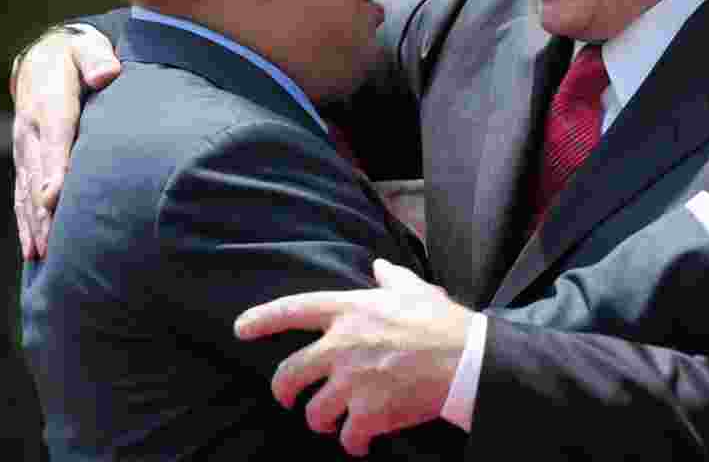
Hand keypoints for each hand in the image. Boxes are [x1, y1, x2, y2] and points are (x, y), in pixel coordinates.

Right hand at [11, 26, 119, 257]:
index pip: (54, 137)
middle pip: (37, 173)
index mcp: (50, 102)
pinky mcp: (26, 160)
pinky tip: (34, 250)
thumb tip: (107, 73)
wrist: (44, 57)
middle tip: (56, 242)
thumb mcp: (87, 46)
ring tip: (44, 254)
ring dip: (34, 223)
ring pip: (27, 191)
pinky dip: (27, 223)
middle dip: (44, 209)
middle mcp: (31, 129)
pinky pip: (22, 195)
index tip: (54, 196)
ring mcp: (25, 147)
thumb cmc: (78, 54)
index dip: (54, 167)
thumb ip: (97, 59)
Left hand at [235, 259, 471, 455]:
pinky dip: (352, 443)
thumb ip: (391, 278)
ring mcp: (352, 381)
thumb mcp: (415, 289)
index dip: (262, 319)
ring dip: (320, 420)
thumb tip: (379, 265)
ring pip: (313, 412)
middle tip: (287, 398)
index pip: (293, 310)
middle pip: (289, 373)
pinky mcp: (369, 412)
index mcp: (350, 310)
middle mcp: (341, 345)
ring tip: (332, 423)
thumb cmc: (442, 322)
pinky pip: (346, 436)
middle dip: (283, 390)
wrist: (467, 360)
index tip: (241, 328)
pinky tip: (361, 442)